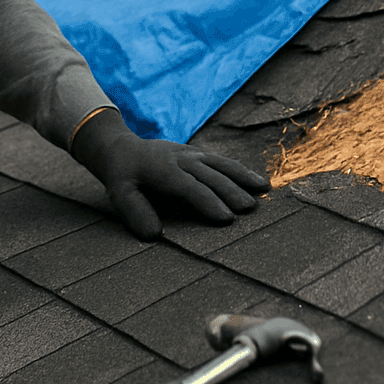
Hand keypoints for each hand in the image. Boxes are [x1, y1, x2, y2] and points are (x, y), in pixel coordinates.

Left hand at [71, 108, 269, 239]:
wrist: (122, 149)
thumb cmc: (123, 177)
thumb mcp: (120, 194)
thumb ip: (135, 213)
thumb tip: (154, 235)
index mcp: (163, 170)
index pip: (190, 188)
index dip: (209, 203)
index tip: (226, 219)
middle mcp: (181, 159)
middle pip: (210, 176)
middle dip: (231, 192)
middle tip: (250, 210)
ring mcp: (191, 154)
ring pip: (220, 164)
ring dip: (242, 176)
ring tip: (263, 189)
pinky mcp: (198, 154)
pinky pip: (221, 161)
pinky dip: (240, 169)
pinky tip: (256, 180)